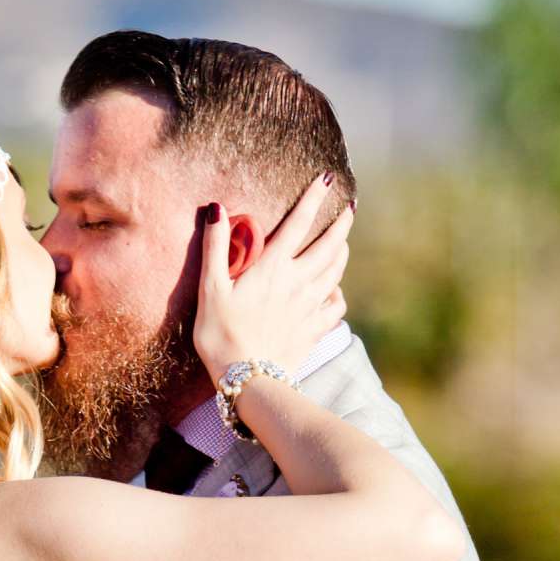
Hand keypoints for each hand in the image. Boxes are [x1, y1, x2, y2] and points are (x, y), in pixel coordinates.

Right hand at [192, 174, 352, 388]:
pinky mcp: (314, 329)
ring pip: (335, 272)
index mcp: (272, 268)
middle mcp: (297, 282)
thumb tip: (216, 208)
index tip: (328, 180)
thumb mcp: (210, 290)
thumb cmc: (221, 335)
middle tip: (349, 208)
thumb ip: (214, 248)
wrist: (248, 380)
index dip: (314, 198)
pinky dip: (338, 293)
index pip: (298, 223)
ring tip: (344, 241)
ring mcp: (309, 307)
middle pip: (328, 246)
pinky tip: (334, 289)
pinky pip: (336, 305)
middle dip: (340, 224)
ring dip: (343, 252)